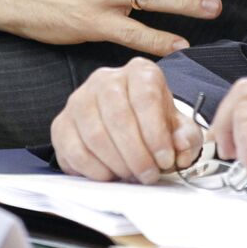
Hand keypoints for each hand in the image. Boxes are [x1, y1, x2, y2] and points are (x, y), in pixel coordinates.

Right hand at [51, 58, 203, 183]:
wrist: (128, 126)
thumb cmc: (154, 125)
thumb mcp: (178, 128)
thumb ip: (186, 136)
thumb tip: (179, 145)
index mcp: (139, 72)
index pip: (146, 98)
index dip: (157, 135)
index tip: (165, 160)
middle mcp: (106, 78)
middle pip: (118, 117)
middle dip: (137, 154)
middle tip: (148, 175)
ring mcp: (79, 99)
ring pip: (95, 135)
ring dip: (117, 163)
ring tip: (132, 175)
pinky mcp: (61, 123)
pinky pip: (74, 150)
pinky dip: (95, 170)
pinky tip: (110, 175)